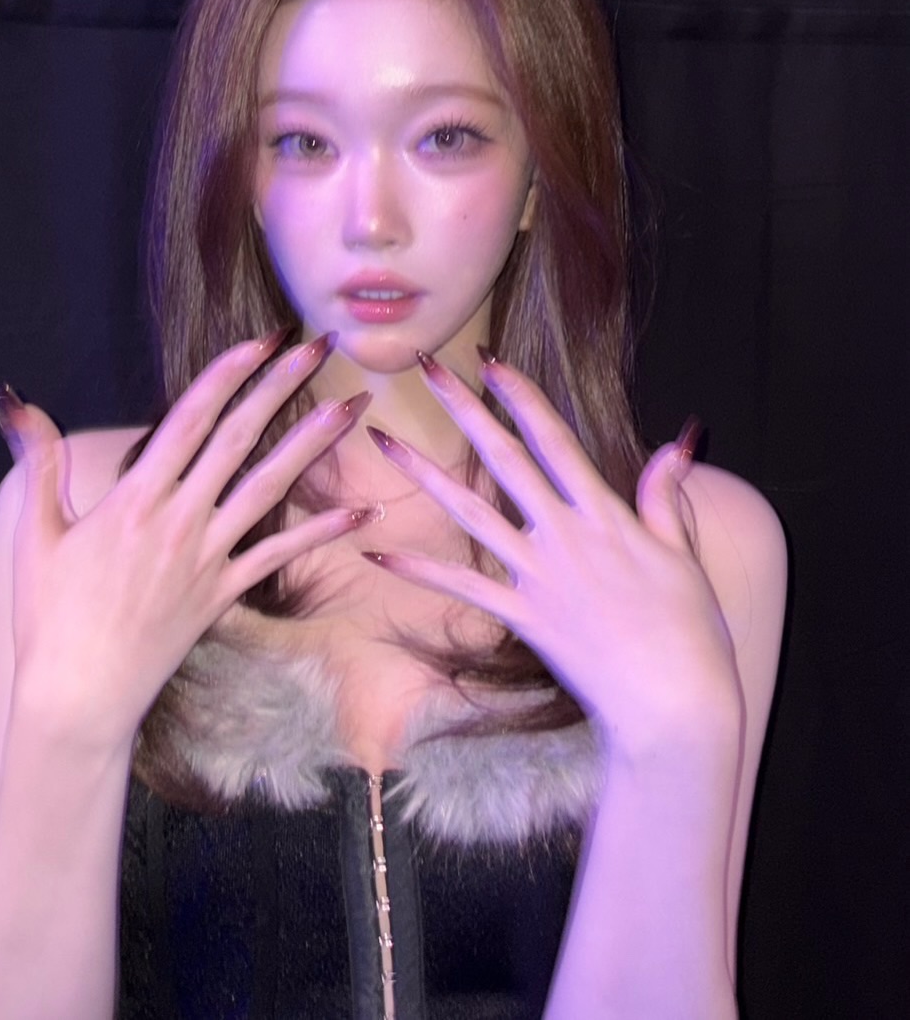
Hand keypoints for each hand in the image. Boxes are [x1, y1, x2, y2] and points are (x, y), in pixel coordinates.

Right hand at [0, 332, 370, 755]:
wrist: (78, 697)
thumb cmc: (50, 616)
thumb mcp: (34, 534)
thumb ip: (38, 461)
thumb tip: (15, 400)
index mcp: (136, 498)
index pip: (190, 419)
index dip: (228, 374)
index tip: (262, 341)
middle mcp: (180, 520)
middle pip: (240, 440)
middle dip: (282, 387)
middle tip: (320, 346)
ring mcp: (207, 558)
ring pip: (270, 488)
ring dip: (314, 444)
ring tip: (352, 407)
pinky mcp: (223, 594)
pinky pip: (280, 557)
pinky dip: (321, 532)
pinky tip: (360, 511)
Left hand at [364, 352, 740, 755]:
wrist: (672, 706)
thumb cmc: (690, 634)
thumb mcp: (683, 556)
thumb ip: (665, 498)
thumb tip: (678, 443)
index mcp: (605, 515)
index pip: (555, 439)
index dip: (521, 397)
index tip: (491, 363)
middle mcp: (564, 536)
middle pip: (505, 458)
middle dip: (464, 408)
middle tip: (427, 367)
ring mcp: (538, 576)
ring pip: (470, 513)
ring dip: (423, 475)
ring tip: (383, 443)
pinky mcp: (522, 618)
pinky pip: (461, 589)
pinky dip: (418, 573)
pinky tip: (377, 556)